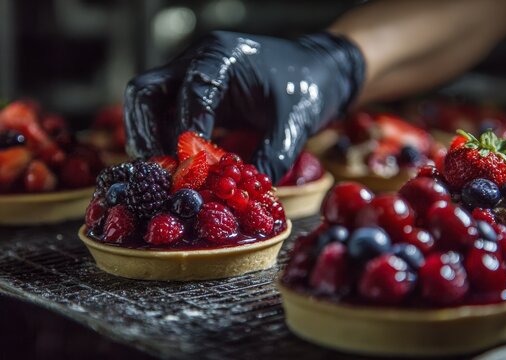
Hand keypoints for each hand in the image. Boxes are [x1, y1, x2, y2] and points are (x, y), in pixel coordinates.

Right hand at [124, 31, 364, 182]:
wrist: (316, 70)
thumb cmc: (307, 87)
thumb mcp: (294, 124)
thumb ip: (270, 157)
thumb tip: (243, 195)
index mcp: (223, 57)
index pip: (191, 93)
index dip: (188, 133)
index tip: (191, 167)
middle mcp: (198, 61)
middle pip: (146, 93)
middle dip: (148, 134)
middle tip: (163, 171)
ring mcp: (192, 75)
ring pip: (147, 103)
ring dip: (149, 139)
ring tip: (166, 172)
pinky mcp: (195, 93)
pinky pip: (164, 113)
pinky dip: (164, 138)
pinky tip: (178, 164)